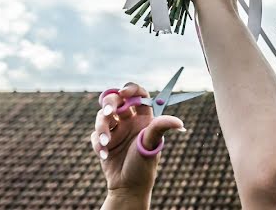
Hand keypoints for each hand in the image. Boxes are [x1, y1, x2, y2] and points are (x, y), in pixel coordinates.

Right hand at [92, 82, 185, 203]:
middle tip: (108, 113)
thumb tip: (179, 122)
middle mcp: (128, 121)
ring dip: (102, 128)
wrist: (128, 187)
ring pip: (102, 116)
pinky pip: (95, 135)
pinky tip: (104, 155)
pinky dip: (98, 143)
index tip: (123, 93)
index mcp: (143, 118)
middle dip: (109, 103)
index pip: (138, 94)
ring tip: (107, 143)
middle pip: (115, 100)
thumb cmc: (145, 165)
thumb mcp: (152, 145)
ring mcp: (115, 130)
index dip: (130, 89)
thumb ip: (160, 128)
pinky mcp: (103, 141)